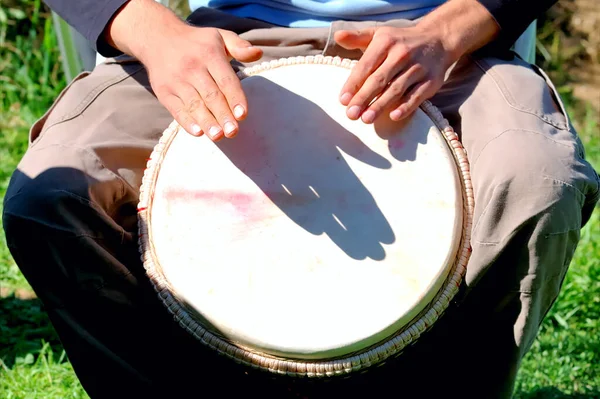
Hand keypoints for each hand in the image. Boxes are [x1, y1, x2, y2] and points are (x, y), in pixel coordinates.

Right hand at [142, 26, 261, 139]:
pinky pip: (176, 109)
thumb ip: (240, 47)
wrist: (158, 37)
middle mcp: (192, 67)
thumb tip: (258, 53)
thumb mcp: (220, 37)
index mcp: (209, 54)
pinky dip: (186, 122)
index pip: (225, 80)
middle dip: (223, 115)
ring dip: (207, 122)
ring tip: (218, 136)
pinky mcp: (163, 91)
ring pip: (194, 104)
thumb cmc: (197, 43)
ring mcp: (176, 80)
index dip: (235, 98)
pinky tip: (198, 132)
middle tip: (233, 132)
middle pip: (211, 95)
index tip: (242, 115)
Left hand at [335, 26, 447, 123]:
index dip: (353, 84)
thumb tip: (337, 36)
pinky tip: (393, 117)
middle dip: (363, 98)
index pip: (366, 66)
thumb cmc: (400, 42)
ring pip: (396, 89)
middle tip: (351, 115)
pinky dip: (406, 106)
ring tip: (366, 119)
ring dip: (380, 105)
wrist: (438, 39)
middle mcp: (402, 54)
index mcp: (385, 42)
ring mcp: (418, 68)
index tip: (343, 100)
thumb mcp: (379, 35)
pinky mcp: (431, 80)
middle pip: (379, 80)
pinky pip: (416, 96)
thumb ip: (357, 38)